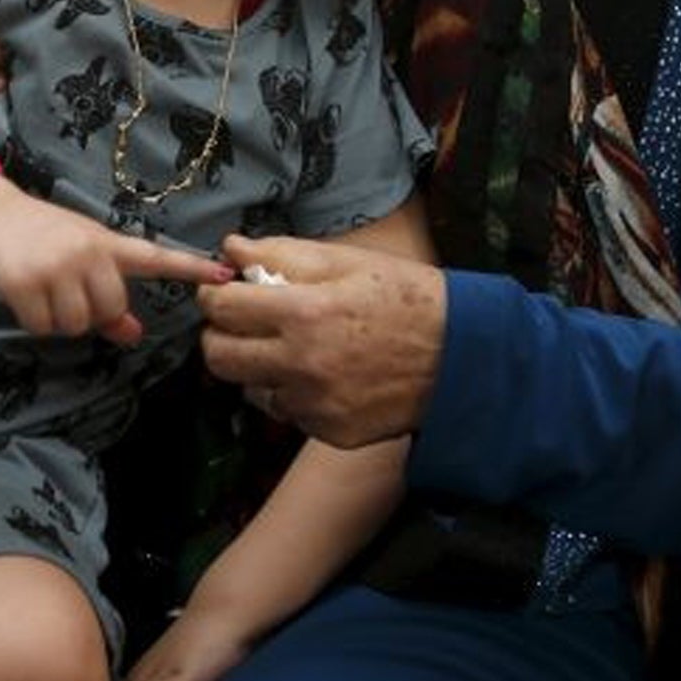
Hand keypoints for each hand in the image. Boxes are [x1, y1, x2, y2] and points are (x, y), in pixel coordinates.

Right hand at [0, 185, 233, 342]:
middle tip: (66, 291)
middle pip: (111, 310)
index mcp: (105, 242)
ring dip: (59, 319)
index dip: (191, 269)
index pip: (155, 256)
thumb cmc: (39, 237)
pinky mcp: (26, 282)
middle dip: (90, 313)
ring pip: (77, 325)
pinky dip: (34, 321)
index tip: (226, 275)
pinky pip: (44, 327)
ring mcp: (56, 266)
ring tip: (43, 289)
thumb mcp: (80, 256)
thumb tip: (132, 335)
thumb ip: (107, 294)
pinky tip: (24, 295)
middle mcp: (86, 251)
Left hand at [199, 235, 447, 446]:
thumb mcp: (348, 261)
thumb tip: (231, 249)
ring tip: (291, 348)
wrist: (465, 358)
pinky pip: (287, 412)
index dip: (214, 296)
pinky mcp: (330, 432)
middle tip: (241, 323)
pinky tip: (323, 374)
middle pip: (219, 357)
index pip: (220, 308)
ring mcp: (315, 404)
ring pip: (250, 388)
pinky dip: (293, 393)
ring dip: (258, 368)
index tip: (224, 291)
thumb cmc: (407, 299)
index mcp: (304, 312)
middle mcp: (302, 364)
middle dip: (221, 336)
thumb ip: (281, 254)